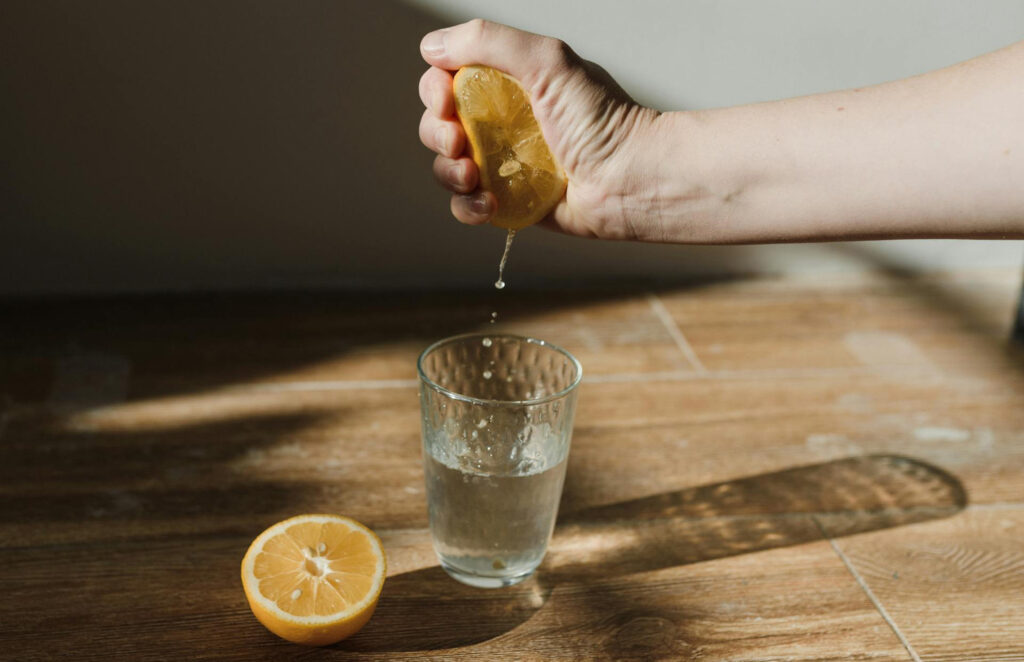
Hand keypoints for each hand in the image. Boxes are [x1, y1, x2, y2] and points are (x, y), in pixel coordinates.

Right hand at [418, 20, 660, 239]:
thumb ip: (488, 42)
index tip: (446, 100)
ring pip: (446, 168)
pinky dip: (468, 206)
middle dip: (437, 134)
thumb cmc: (602, 120)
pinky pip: (467, 206)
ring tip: (473, 177)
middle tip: (459, 142)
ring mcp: (504, 164)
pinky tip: (489, 203)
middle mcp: (501, 122)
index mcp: (508, 84)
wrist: (631, 180)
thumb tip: (432, 47)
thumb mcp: (547, 62)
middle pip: (438, 124)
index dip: (435, 90)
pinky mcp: (510, 202)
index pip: (447, 80)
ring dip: (448, 172)